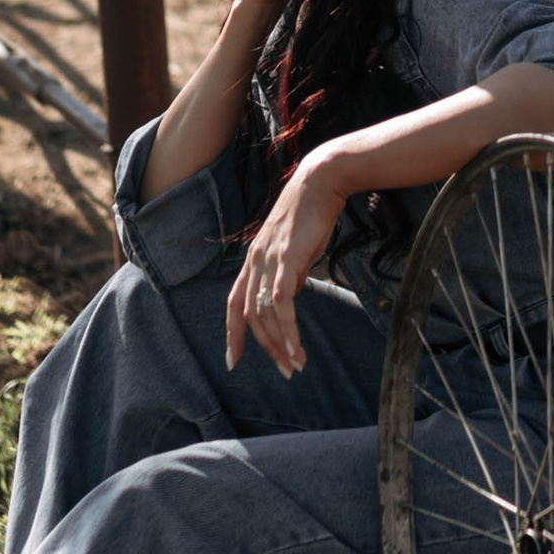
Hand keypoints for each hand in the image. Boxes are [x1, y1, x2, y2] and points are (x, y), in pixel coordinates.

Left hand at [224, 150, 346, 376]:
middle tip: (284, 371)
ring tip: (296, 365)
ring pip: (265, 314)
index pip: (234, 304)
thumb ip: (288, 275)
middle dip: (265, 348)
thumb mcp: (295, 251)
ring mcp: (267, 260)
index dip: (233, 334)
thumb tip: (289, 299)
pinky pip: (281, 303)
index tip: (235, 360)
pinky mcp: (286, 259)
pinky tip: (297, 346)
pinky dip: (288, 328)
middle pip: (249, 316)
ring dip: (280, 344)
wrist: (321, 182)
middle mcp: (254, 262)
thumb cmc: (312, 215)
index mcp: (253, 261)